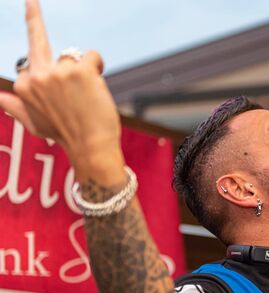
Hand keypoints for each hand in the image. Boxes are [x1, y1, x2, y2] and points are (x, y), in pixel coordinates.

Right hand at [0, 0, 122, 175]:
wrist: (91, 147)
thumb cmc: (65, 135)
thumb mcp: (34, 123)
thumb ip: (15, 107)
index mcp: (24, 85)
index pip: (30, 61)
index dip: (44, 65)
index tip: (26, 18)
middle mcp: (37, 75)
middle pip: (37, 39)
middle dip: (33, 16)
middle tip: (31, 0)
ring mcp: (58, 71)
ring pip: (74, 57)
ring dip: (85, 72)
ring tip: (87, 97)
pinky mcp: (81, 69)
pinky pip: (92, 55)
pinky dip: (98, 66)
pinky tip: (97, 86)